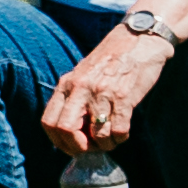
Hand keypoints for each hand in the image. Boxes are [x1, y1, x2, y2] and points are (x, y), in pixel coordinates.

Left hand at [40, 17, 167, 157]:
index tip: (72, 146)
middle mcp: (80, 89)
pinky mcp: (124, 96)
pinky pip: (118, 129)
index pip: (49, 121)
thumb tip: (69, 130)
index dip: (58, 141)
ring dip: (104, 145)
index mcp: (67, 84)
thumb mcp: (83, 75)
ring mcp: (102, 93)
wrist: (139, 38)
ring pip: (96, 135)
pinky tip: (123, 134)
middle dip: (78, 147)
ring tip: (110, 141)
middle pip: (65, 130)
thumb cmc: (111, 60)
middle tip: (91, 148)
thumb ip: (74, 97)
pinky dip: (120, 138)